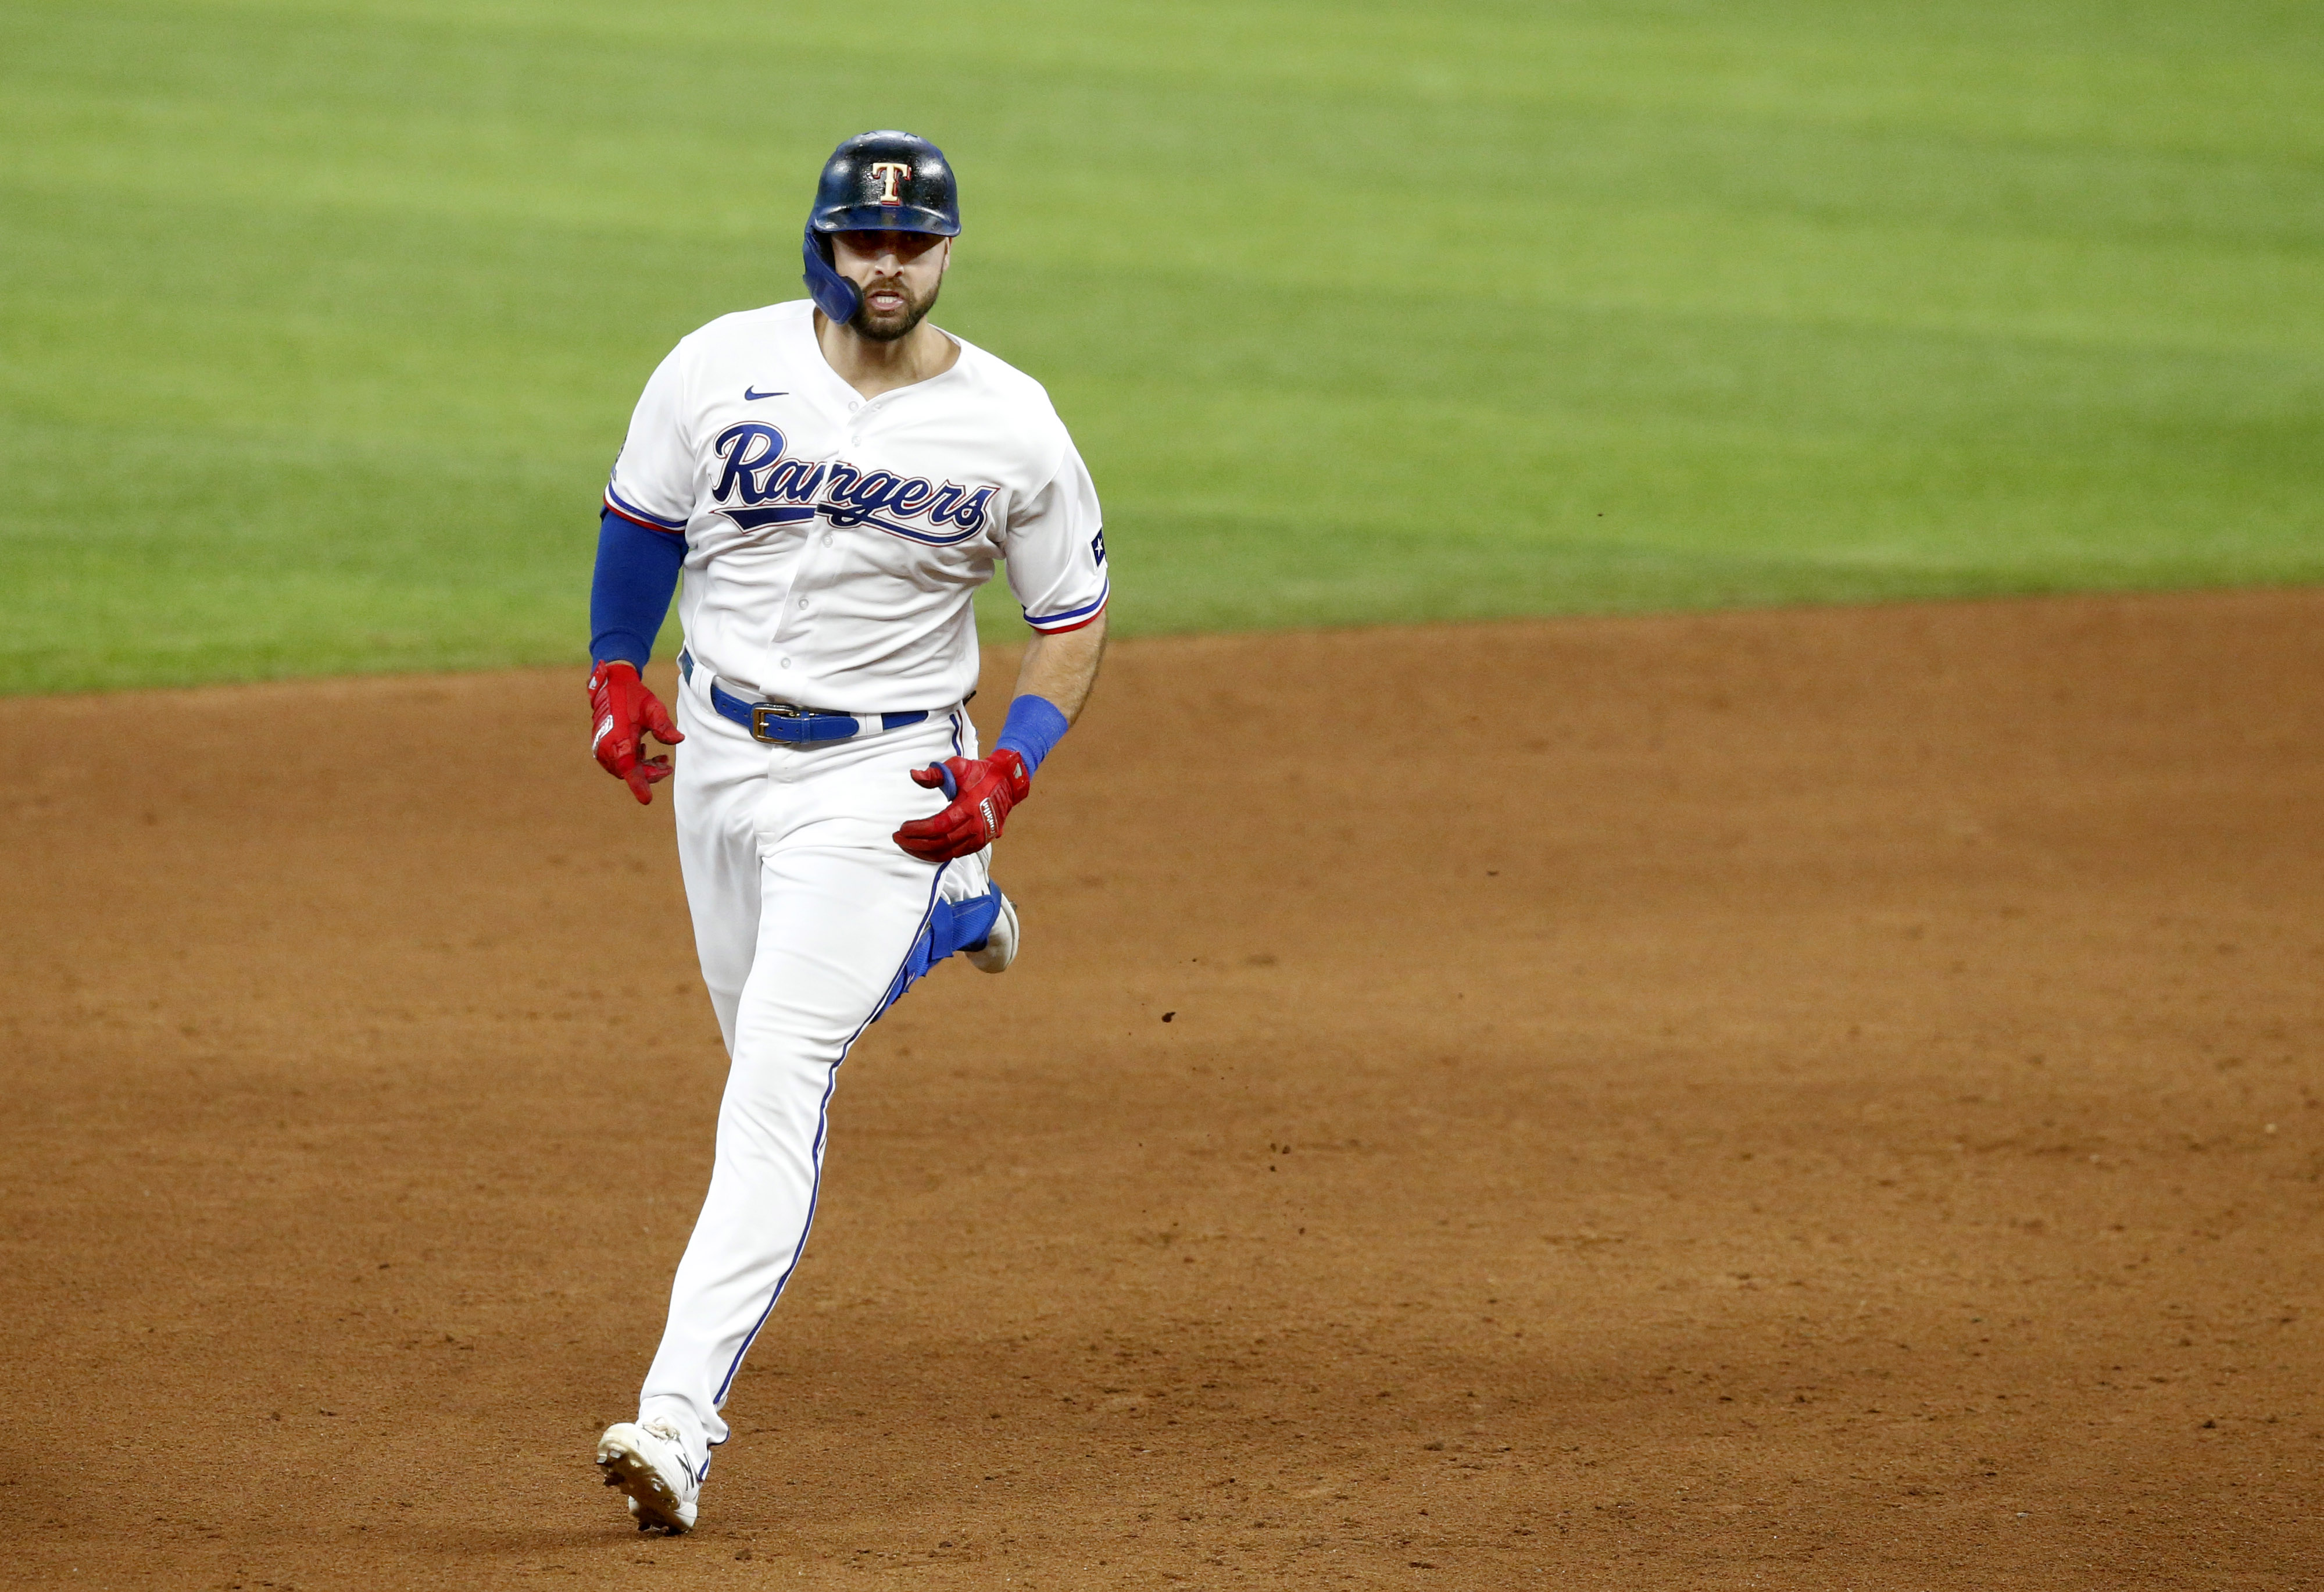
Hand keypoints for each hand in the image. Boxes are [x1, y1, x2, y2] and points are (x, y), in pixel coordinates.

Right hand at [588, 660, 683, 804]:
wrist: (611, 685)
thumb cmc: (633, 696)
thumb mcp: (653, 708)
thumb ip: (664, 726)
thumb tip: (678, 740)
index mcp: (619, 740)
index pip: (629, 769)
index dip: (639, 785)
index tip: (647, 800)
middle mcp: (607, 747)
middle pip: (630, 772)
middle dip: (650, 773)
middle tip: (667, 766)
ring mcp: (601, 748)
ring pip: (625, 769)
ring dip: (643, 768)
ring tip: (662, 760)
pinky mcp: (601, 746)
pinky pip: (618, 762)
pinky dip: (633, 762)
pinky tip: (645, 751)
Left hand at [893, 749, 1030, 861]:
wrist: (1008, 782)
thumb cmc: (981, 773)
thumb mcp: (958, 766)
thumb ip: (935, 773)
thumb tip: (914, 774)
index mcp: (970, 807)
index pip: (939, 826)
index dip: (918, 830)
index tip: (903, 828)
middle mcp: (977, 826)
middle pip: (941, 843)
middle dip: (916, 843)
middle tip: (898, 838)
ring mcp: (980, 837)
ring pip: (947, 853)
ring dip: (924, 852)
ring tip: (907, 845)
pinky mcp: (981, 842)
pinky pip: (956, 854)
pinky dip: (938, 854)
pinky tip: (924, 849)